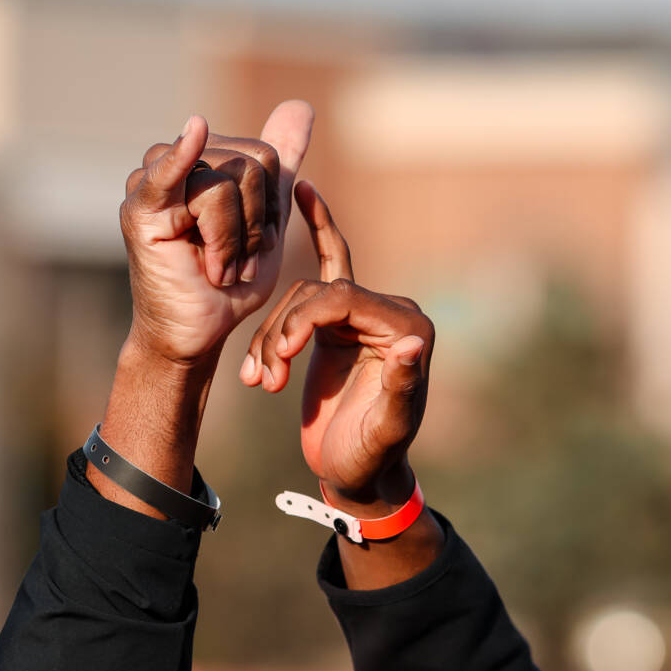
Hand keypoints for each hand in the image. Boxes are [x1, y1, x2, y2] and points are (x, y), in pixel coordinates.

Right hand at [119, 103, 313, 364]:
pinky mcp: (141, 208)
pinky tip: (195, 132)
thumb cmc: (228, 281)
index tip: (253, 246)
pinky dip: (183, 154)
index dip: (271, 207)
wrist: (197, 332)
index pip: (263, 156)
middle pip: (248, 164)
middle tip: (232, 263)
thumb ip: (279, 163)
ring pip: (227, 182)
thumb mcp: (264, 218)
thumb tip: (301, 104)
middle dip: (253, 225)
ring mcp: (152, 179)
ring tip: (217, 268)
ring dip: (234, 241)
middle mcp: (174, 159)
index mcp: (202, 156)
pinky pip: (170, 172)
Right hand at [241, 181, 434, 514]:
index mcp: (408, 328)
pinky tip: (299, 194)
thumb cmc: (373, 457)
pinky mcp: (339, 324)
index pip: (344, 297)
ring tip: (259, 382)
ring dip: (271, 341)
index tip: (278, 359)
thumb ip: (401, 387)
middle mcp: (390, 313)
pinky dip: (316, 229)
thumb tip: (412, 343)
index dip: (303, 320)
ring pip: (300, 302)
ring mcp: (362, 315)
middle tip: (263, 377)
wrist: (359, 476)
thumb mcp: (386, 430)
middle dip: (283, 333)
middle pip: (318, 294)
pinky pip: (327, 266)